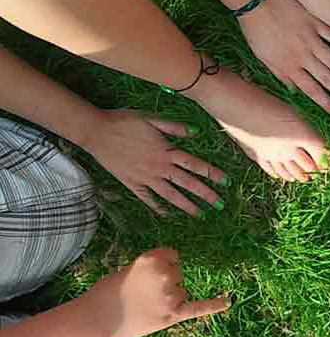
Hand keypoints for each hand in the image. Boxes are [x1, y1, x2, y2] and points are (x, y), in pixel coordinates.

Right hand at [80, 109, 225, 216]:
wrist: (96, 131)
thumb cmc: (124, 121)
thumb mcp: (151, 119)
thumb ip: (175, 128)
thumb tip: (197, 132)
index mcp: (166, 151)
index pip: (195, 165)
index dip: (212, 173)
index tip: (226, 182)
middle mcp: (159, 167)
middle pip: (187, 183)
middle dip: (205, 195)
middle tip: (220, 205)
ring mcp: (145, 178)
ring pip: (170, 195)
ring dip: (187, 206)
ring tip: (201, 215)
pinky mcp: (132, 184)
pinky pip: (148, 199)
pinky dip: (158, 208)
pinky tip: (168, 216)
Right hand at [80, 248, 229, 336]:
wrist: (99, 318)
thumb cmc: (108, 292)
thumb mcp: (129, 269)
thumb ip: (152, 268)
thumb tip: (172, 270)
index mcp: (152, 258)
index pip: (173, 255)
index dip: (164, 264)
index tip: (152, 273)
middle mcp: (165, 274)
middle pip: (179, 273)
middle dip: (166, 281)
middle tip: (144, 293)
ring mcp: (171, 295)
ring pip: (182, 291)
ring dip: (171, 297)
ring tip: (147, 305)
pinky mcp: (173, 315)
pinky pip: (200, 308)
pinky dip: (215, 305)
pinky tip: (228, 301)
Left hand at [238, 0, 329, 114]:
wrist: (254, 2)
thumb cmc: (256, 31)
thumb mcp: (263, 58)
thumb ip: (280, 75)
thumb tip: (294, 92)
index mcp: (289, 66)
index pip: (311, 90)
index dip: (326, 104)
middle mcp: (303, 56)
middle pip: (327, 79)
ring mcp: (310, 38)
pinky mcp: (315, 22)